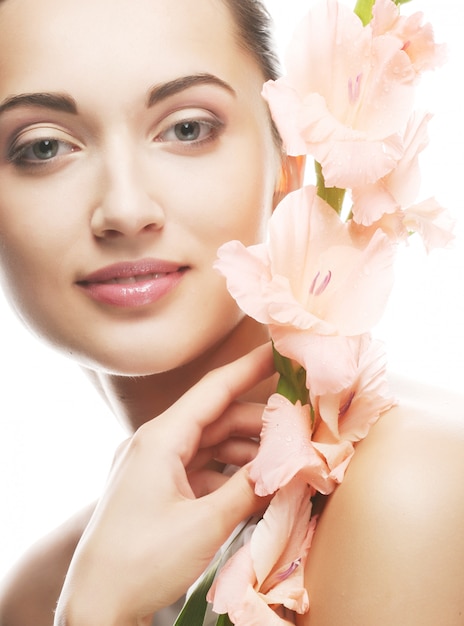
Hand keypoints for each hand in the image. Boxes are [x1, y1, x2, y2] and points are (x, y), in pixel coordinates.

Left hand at [54, 344, 273, 625]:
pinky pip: (201, 468)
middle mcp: (155, 444)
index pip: (213, 390)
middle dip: (259, 422)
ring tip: (283, 460)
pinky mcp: (157, 488)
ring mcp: (154, 466)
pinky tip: (256, 484)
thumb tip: (287, 467)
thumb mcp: (204, 525)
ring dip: (246, 450)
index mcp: (159, 439)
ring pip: (210, 443)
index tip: (279, 351)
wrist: (95, 606)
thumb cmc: (141, 563)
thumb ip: (249, 490)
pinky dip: (229, 472)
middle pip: (216, 418)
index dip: (249, 368)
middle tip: (299, 427)